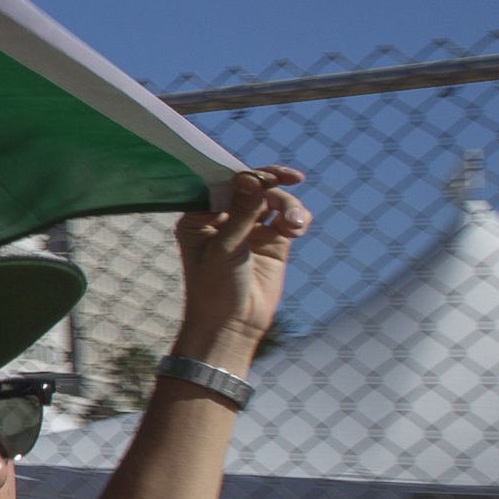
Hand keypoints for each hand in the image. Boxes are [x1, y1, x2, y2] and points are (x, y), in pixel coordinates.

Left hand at [174, 165, 310, 369]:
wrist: (232, 326)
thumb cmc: (216, 289)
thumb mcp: (226, 247)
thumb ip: (242, 211)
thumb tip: (251, 176)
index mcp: (201, 215)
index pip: (226, 182)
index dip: (250, 172)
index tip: (271, 174)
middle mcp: (224, 217)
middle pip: (254, 186)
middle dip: (273, 184)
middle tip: (293, 179)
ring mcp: (249, 228)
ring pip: (274, 200)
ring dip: (288, 204)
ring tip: (296, 224)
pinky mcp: (272, 241)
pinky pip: (288, 218)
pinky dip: (297, 217)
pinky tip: (298, 228)